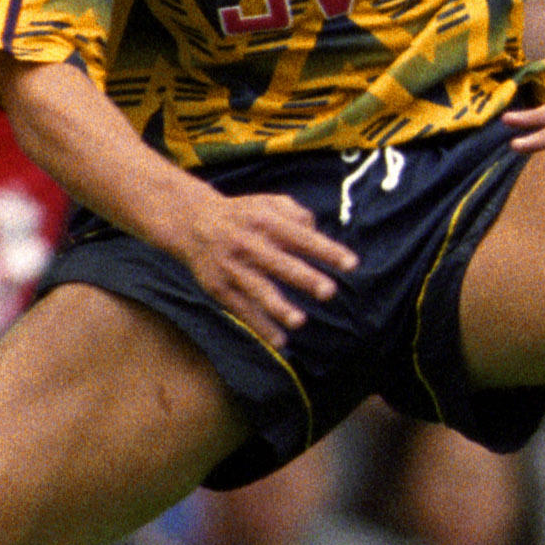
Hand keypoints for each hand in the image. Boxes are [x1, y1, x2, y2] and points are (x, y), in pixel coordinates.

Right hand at [161, 192, 354, 341]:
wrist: (192, 222)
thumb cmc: (243, 215)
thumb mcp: (269, 203)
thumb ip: (298, 215)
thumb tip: (319, 234)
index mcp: (267, 221)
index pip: (303, 237)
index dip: (327, 251)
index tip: (352, 264)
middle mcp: (249, 244)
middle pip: (281, 263)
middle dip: (305, 278)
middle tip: (328, 292)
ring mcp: (232, 267)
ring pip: (258, 290)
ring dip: (278, 307)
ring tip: (300, 321)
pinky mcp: (218, 287)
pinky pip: (241, 309)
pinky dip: (260, 326)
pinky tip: (280, 341)